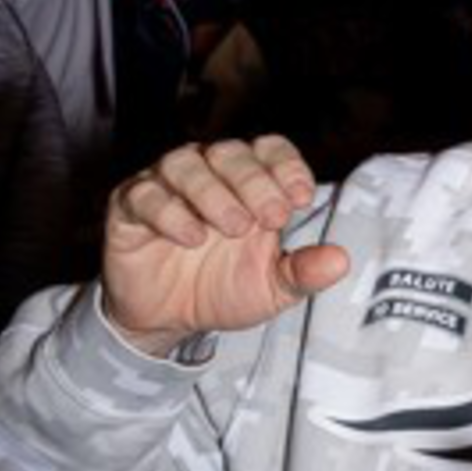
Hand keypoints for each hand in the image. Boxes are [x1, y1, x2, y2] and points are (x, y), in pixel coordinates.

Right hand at [101, 136, 349, 352]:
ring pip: (185, 163)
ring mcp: (166, 186)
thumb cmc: (222, 290)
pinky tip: (190, 237)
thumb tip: (341, 261)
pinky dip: (169, 212)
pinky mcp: (130, 206)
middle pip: (231, 152)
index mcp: (248, 185)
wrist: (169, 321)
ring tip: (232, 227)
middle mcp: (209, 175)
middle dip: (255, 182)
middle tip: (271, 218)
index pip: (270, 149)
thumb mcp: (271, 288)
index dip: (286, 165)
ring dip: (213, 192)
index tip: (302, 197)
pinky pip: (145, 194)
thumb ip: (303, 272)